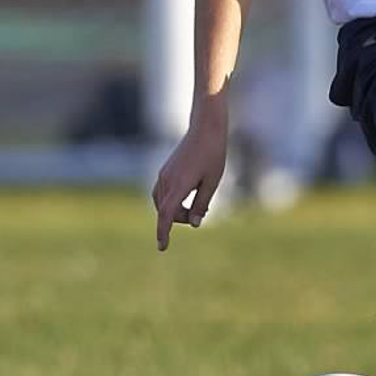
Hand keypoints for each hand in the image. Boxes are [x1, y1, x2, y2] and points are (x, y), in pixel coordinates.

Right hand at [151, 97, 228, 250]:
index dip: (163, 232)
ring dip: (175, 210)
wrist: (205, 128)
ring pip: (162, 202)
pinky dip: (171, 200)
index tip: (162, 247)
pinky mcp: (165, 170)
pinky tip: (187, 195)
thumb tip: (194, 224)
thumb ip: (201, 204)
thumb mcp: (213, 182)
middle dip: (180, 218)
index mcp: (179, 185)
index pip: (166, 215)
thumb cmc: (213, 154)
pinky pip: (162, 192)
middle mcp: (167, 180)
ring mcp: (164, 174)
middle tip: (202, 212)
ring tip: (197, 205)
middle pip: (166, 211)